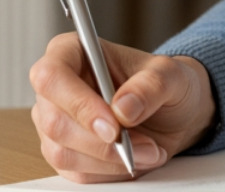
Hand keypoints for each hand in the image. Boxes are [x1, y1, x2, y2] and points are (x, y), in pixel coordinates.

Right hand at [29, 34, 216, 182]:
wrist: (174, 113)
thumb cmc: (166, 83)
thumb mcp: (172, 75)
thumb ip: (151, 85)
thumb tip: (122, 108)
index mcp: (72, 52)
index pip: (51, 76)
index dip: (78, 104)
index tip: (113, 126)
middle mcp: (56, 88)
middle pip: (54, 122)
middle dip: (102, 142)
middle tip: (144, 144)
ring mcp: (54, 122)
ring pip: (63, 153)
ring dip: (110, 159)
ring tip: (149, 150)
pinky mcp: (64, 152)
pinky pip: (76, 172)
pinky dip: (110, 170)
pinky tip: (135, 158)